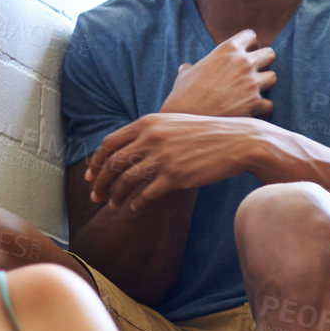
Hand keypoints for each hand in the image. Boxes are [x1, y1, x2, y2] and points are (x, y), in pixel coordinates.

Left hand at [83, 114, 261, 210]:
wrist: (238, 140)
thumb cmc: (207, 133)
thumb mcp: (174, 122)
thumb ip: (151, 130)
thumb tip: (129, 145)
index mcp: (148, 123)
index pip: (109, 144)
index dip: (97, 162)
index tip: (91, 175)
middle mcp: (151, 138)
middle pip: (112, 164)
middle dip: (99, 183)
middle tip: (94, 196)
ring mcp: (163, 158)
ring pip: (126, 181)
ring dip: (115, 196)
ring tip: (113, 205)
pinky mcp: (176, 176)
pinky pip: (146, 195)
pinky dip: (136, 204)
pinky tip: (135, 208)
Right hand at [159, 29, 276, 117]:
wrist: (186, 118)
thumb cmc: (183, 96)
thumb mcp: (185, 75)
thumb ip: (191, 68)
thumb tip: (186, 68)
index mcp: (227, 49)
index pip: (250, 35)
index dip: (249, 44)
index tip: (245, 53)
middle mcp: (243, 62)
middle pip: (270, 53)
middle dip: (264, 62)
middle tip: (254, 72)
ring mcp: (251, 83)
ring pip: (273, 77)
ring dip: (265, 85)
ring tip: (254, 93)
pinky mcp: (255, 103)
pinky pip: (269, 104)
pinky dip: (263, 110)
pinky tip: (255, 113)